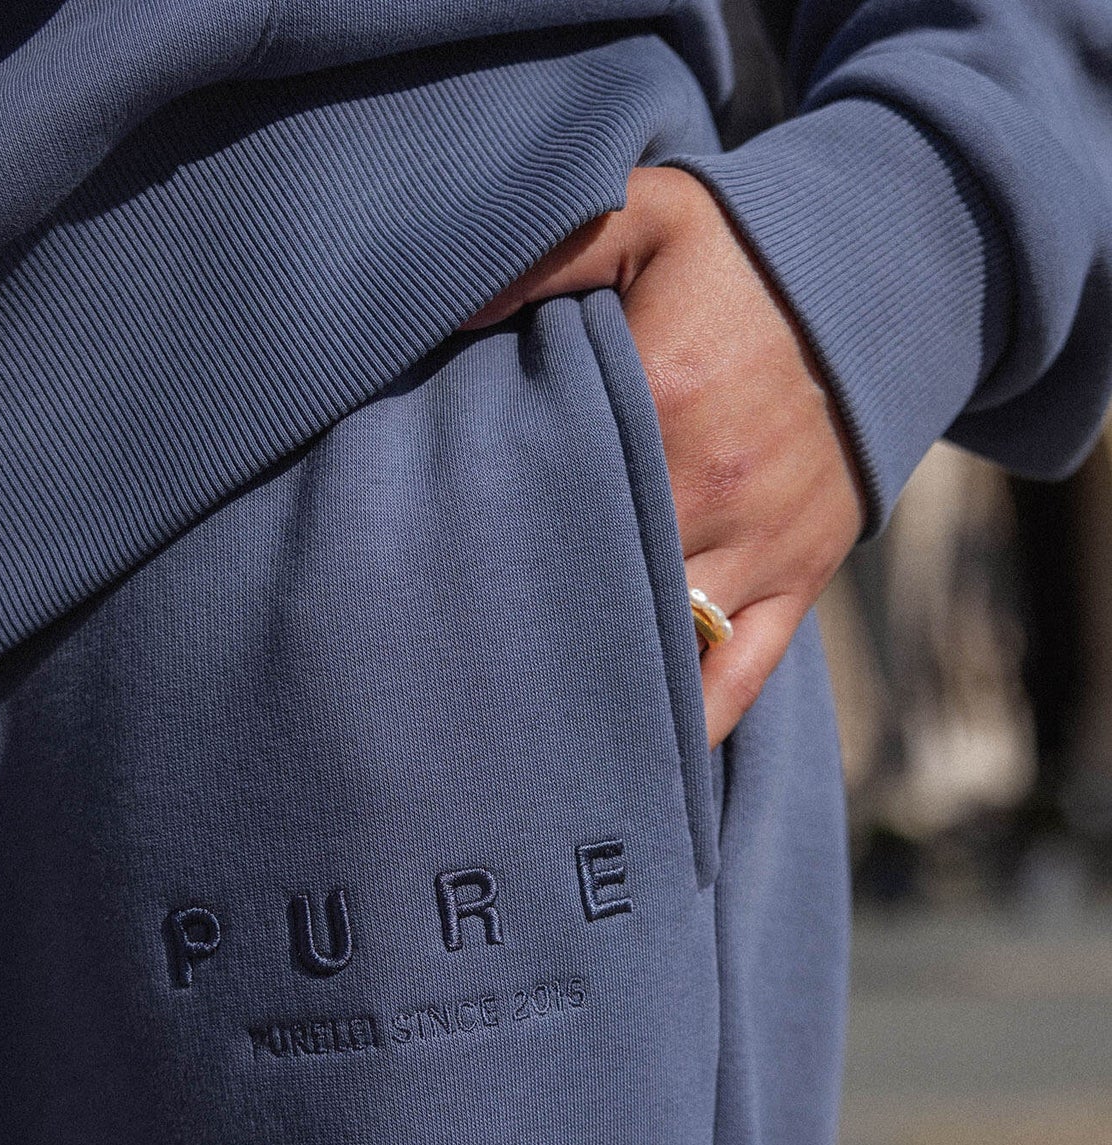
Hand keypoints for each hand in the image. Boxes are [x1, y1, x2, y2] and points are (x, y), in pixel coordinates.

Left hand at [465, 167, 866, 747]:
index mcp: (661, 402)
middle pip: (594, 582)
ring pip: (663, 645)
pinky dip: (689, 726)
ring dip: (593, 684)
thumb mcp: (650, 215)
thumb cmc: (748, 253)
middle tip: (447, 671)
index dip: (483, 536)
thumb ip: (551, 247)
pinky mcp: (798, 582)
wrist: (889, 279)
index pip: (549, 492)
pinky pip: (741, 679)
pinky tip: (629, 764)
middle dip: (524, 625)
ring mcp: (758, 550)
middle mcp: (708, 492)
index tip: (421, 573)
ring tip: (516, 732)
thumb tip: (448, 305)